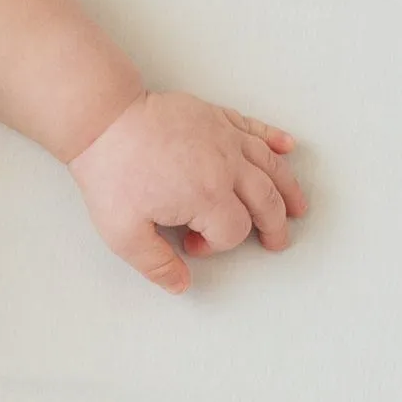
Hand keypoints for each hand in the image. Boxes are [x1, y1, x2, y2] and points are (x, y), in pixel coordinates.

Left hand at [66, 90, 306, 293]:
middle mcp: (225, 165)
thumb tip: (180, 285)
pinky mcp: (215, 116)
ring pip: (270, 165)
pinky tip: (287, 147)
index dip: (217, 245)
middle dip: (274, 225)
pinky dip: (274, 139)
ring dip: (288, 188)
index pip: (233, 231)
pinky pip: (254, 128)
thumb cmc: (112, 171)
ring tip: (298, 206)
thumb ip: (155, 264)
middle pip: (266, 200)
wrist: (104, 119)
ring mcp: (223, 137)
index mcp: (207, 196)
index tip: (192, 244)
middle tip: (277, 240)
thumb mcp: (123, 232)